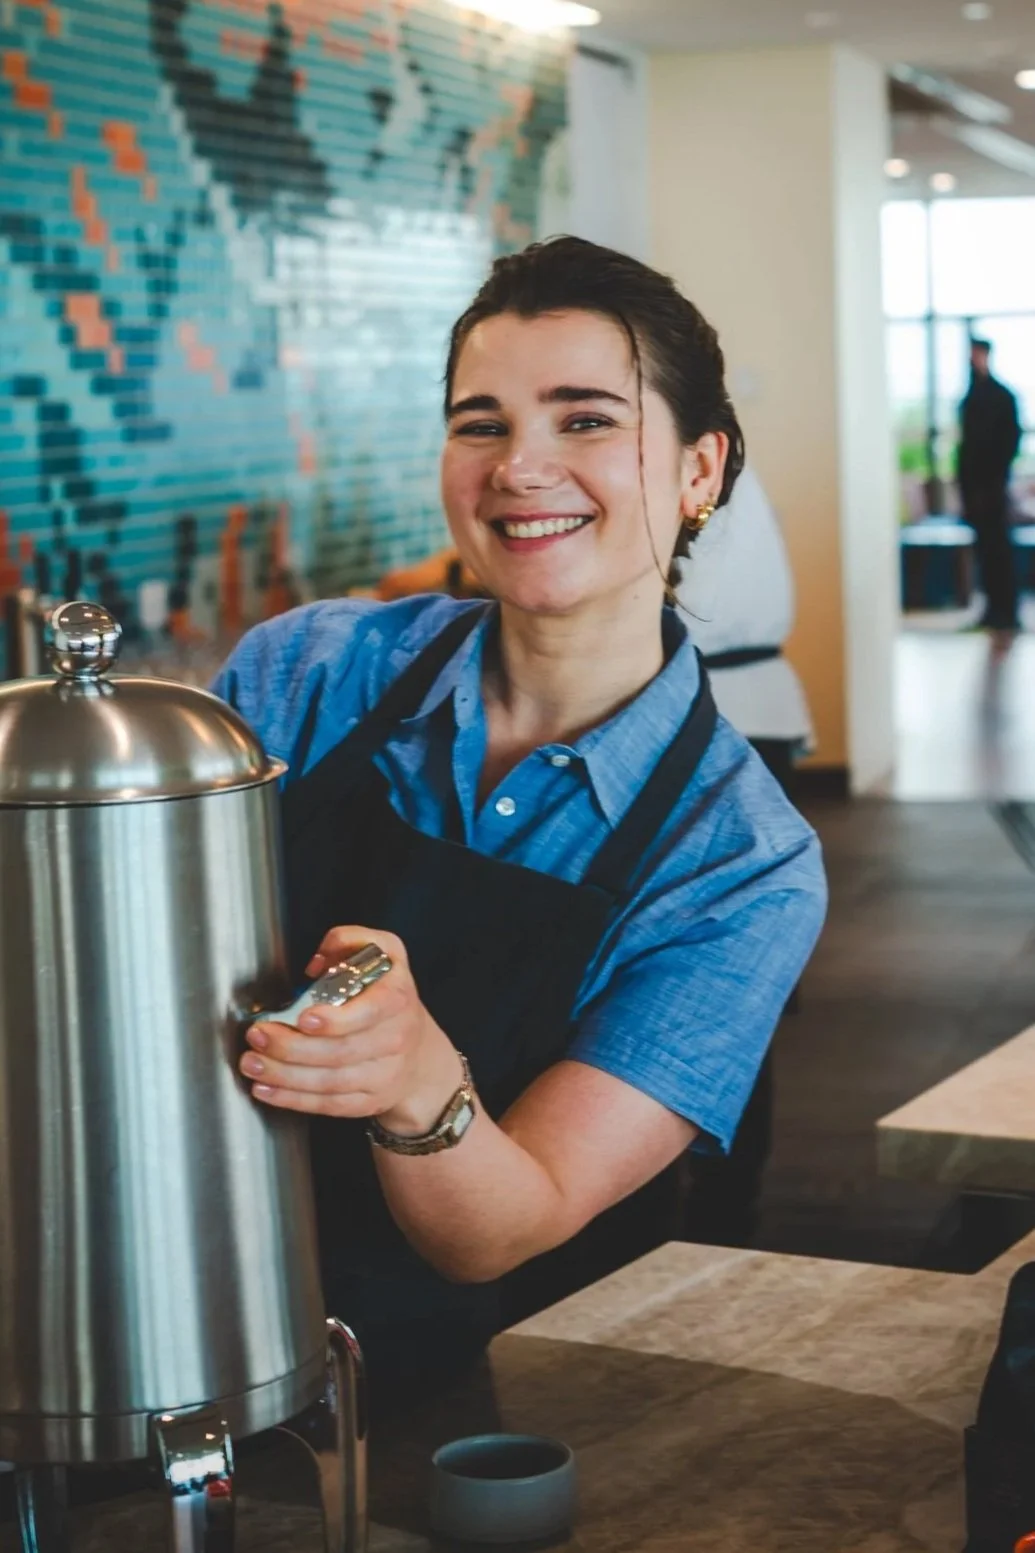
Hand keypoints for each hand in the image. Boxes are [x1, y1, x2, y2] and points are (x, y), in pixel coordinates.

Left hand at [240, 926, 463, 1126]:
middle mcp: (396, 1038)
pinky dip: (294, 1100)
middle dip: (292, 1046)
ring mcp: (385, 1074)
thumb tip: (317, 964)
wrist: (419, 1053)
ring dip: (285, 1075)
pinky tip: (266, 1089)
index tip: (302, 1018)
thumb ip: (350, 942)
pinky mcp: (370, 1101)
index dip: (336, 1020)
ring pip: (331, 1081)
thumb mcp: (385, 954)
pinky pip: (330, 1105)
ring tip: (252, 1063)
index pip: (370, 1012)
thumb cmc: (388, 997)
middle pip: (342, 1051)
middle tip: (258, 1036)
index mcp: (397, 998)